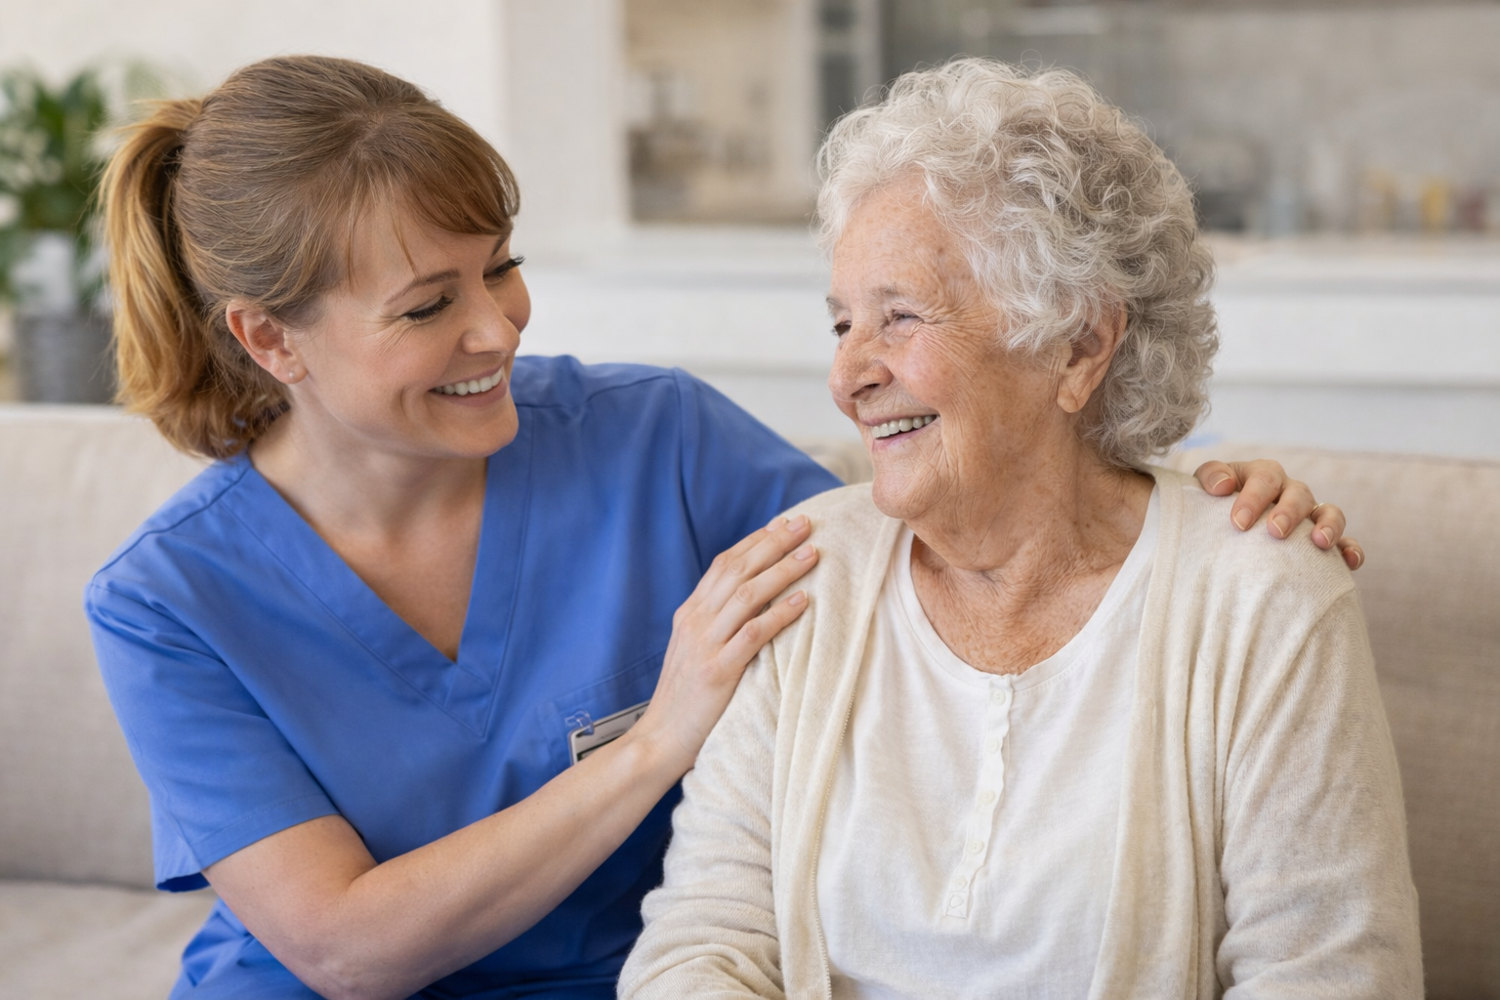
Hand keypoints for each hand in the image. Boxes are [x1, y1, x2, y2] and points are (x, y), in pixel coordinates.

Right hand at [634, 514, 817, 773]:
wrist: (659, 738)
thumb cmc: (685, 698)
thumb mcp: (695, 650)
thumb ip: (717, 623)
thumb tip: (753, 600)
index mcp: (690, 612)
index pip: (725, 563)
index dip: (756, 541)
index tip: (783, 523)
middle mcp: (695, 620)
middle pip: (739, 569)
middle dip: (775, 543)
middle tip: (806, 525)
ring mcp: (705, 644)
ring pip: (748, 594)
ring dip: (783, 570)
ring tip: (813, 555)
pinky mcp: (717, 670)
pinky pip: (753, 634)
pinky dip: (779, 614)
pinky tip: (803, 601)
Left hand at [1194, 459, 1363, 570]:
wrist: (1220, 521)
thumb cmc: (1212, 503)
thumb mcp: (1204, 484)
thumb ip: (1211, 477)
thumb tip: (1222, 487)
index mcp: (1263, 475)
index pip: (1265, 478)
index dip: (1254, 498)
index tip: (1238, 522)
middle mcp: (1290, 491)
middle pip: (1299, 494)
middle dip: (1288, 512)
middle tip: (1274, 532)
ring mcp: (1310, 514)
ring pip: (1329, 512)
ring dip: (1328, 525)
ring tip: (1320, 543)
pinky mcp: (1322, 538)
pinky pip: (1345, 541)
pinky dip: (1350, 549)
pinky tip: (1349, 562)